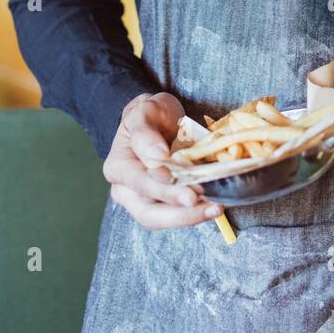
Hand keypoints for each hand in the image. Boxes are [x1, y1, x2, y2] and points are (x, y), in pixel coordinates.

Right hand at [103, 91, 224, 229]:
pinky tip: (214, 206)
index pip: (139, 182)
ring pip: (163, 220)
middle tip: (204, 203)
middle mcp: (126, 190)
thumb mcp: (145, 112)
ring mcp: (143, 201)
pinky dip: (195, 213)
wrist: (157, 121)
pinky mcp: (163, 205)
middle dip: (178, 212)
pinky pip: (176, 215)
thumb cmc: (150, 115)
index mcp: (118, 167)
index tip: (186, 185)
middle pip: (148, 212)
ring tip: (215, 209)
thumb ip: (145, 133)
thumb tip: (156, 157)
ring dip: (190, 217)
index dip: (161, 187)